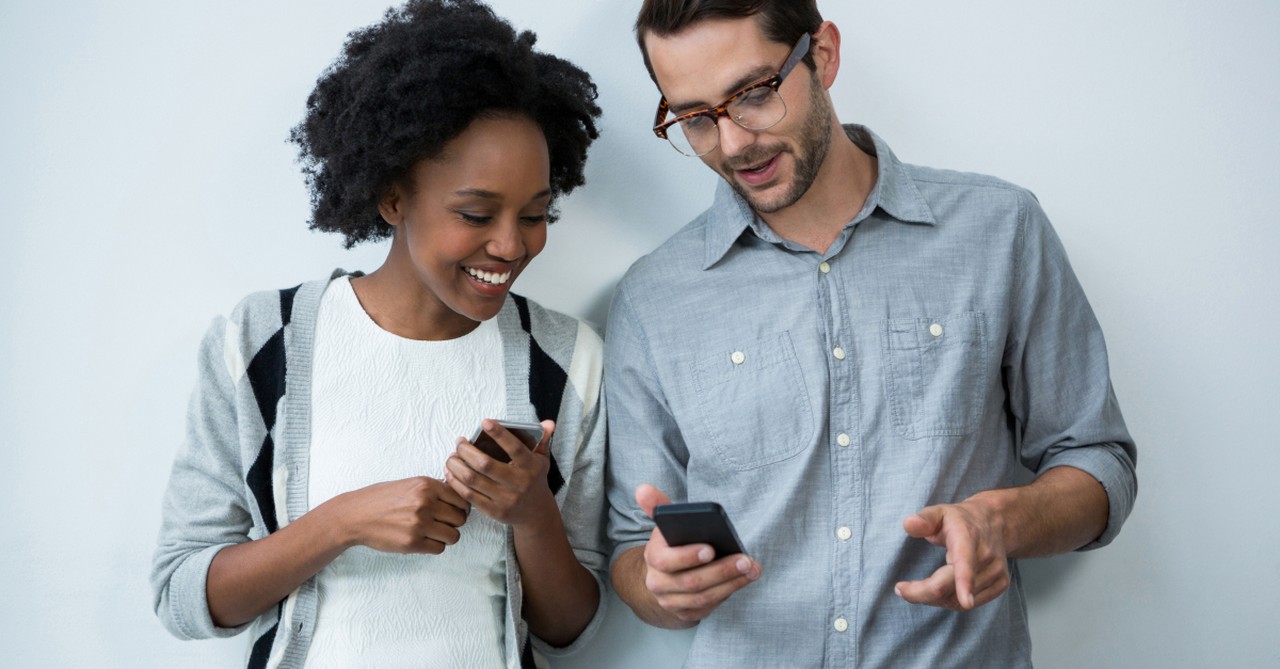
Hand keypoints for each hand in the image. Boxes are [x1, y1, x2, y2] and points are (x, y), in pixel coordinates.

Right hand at [334, 476, 469, 553]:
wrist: (355, 514)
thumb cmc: (382, 498)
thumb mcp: (410, 484)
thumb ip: (434, 489)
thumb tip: (460, 497)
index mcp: (426, 485)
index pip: (462, 499)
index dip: (460, 507)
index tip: (452, 511)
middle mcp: (425, 503)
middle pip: (461, 518)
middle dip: (454, 523)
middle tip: (442, 523)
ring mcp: (419, 524)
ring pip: (453, 536)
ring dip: (446, 536)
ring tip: (433, 533)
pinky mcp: (411, 543)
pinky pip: (439, 548)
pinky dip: (435, 546)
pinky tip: (424, 540)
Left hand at [445, 419, 556, 526]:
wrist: (536, 514)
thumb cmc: (535, 480)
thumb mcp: (542, 460)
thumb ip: (543, 440)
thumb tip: (548, 422)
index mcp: (531, 467)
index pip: (514, 448)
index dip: (499, 434)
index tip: (485, 422)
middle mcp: (519, 483)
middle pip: (485, 464)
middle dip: (466, 450)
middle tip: (459, 442)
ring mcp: (505, 499)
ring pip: (473, 480)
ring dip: (457, 466)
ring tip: (452, 456)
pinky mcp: (493, 511)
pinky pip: (469, 495)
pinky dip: (456, 482)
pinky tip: (451, 472)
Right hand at [636, 484, 760, 622]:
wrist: (662, 576)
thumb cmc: (671, 544)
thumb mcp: (664, 524)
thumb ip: (657, 505)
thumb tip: (643, 488)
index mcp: (653, 557)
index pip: (667, 561)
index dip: (688, 556)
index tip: (711, 548)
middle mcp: (657, 583)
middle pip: (691, 582)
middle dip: (721, 571)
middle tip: (745, 560)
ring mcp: (670, 601)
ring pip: (702, 597)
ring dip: (730, 584)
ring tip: (751, 569)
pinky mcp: (685, 613)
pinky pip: (708, 607)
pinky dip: (727, 594)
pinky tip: (743, 580)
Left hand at [895, 496, 1009, 610]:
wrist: (994, 522)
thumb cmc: (959, 519)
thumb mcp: (939, 512)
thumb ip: (924, 519)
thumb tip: (908, 524)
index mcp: (969, 538)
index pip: (966, 562)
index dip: (965, 582)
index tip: (966, 601)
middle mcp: (986, 556)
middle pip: (952, 588)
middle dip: (922, 593)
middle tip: (900, 589)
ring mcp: (996, 572)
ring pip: (958, 601)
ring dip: (934, 598)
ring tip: (920, 586)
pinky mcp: (1001, 584)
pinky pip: (968, 604)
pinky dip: (950, 601)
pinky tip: (941, 589)